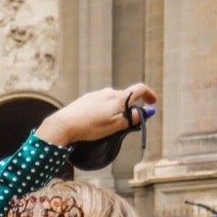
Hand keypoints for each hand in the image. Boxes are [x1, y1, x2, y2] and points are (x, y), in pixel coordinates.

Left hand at [36, 83, 157, 146]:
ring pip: (112, 101)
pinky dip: (104, 111)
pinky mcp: (85, 100)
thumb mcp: (115, 125)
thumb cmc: (90, 127)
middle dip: (130, 107)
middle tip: (130, 121)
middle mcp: (107, 92)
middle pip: (125, 96)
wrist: (63, 125)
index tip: (152, 103)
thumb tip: (144, 112)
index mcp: (118, 97)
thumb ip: (131, 118)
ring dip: (116, 110)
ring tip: (110, 125)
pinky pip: (100, 104)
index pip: (140, 89)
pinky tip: (96, 122)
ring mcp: (95, 95)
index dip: (149, 95)